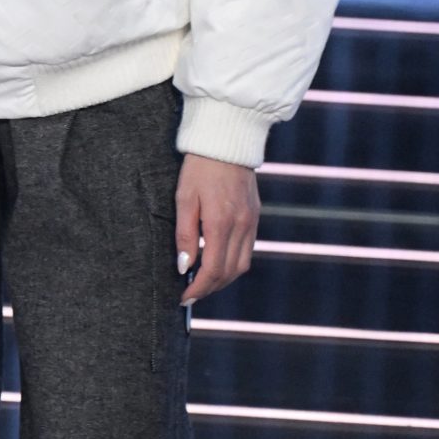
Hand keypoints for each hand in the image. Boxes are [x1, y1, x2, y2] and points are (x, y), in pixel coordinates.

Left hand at [175, 153, 259, 306]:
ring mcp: (251, 222)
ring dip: (222, 279)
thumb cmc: (199, 168)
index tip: (183, 297)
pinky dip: (232, 263)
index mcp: (220, 222)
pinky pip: (247, 250)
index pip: (212, 269)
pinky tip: (217, 262)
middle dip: (209, 288)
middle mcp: (241, 226)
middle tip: (190, 295)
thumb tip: (184, 267)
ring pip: (241, 265)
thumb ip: (184, 235)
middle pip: (228, 273)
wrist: (227, 141)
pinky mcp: (255, 216)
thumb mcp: (183, 198)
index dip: (198, 288)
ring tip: (203, 283)